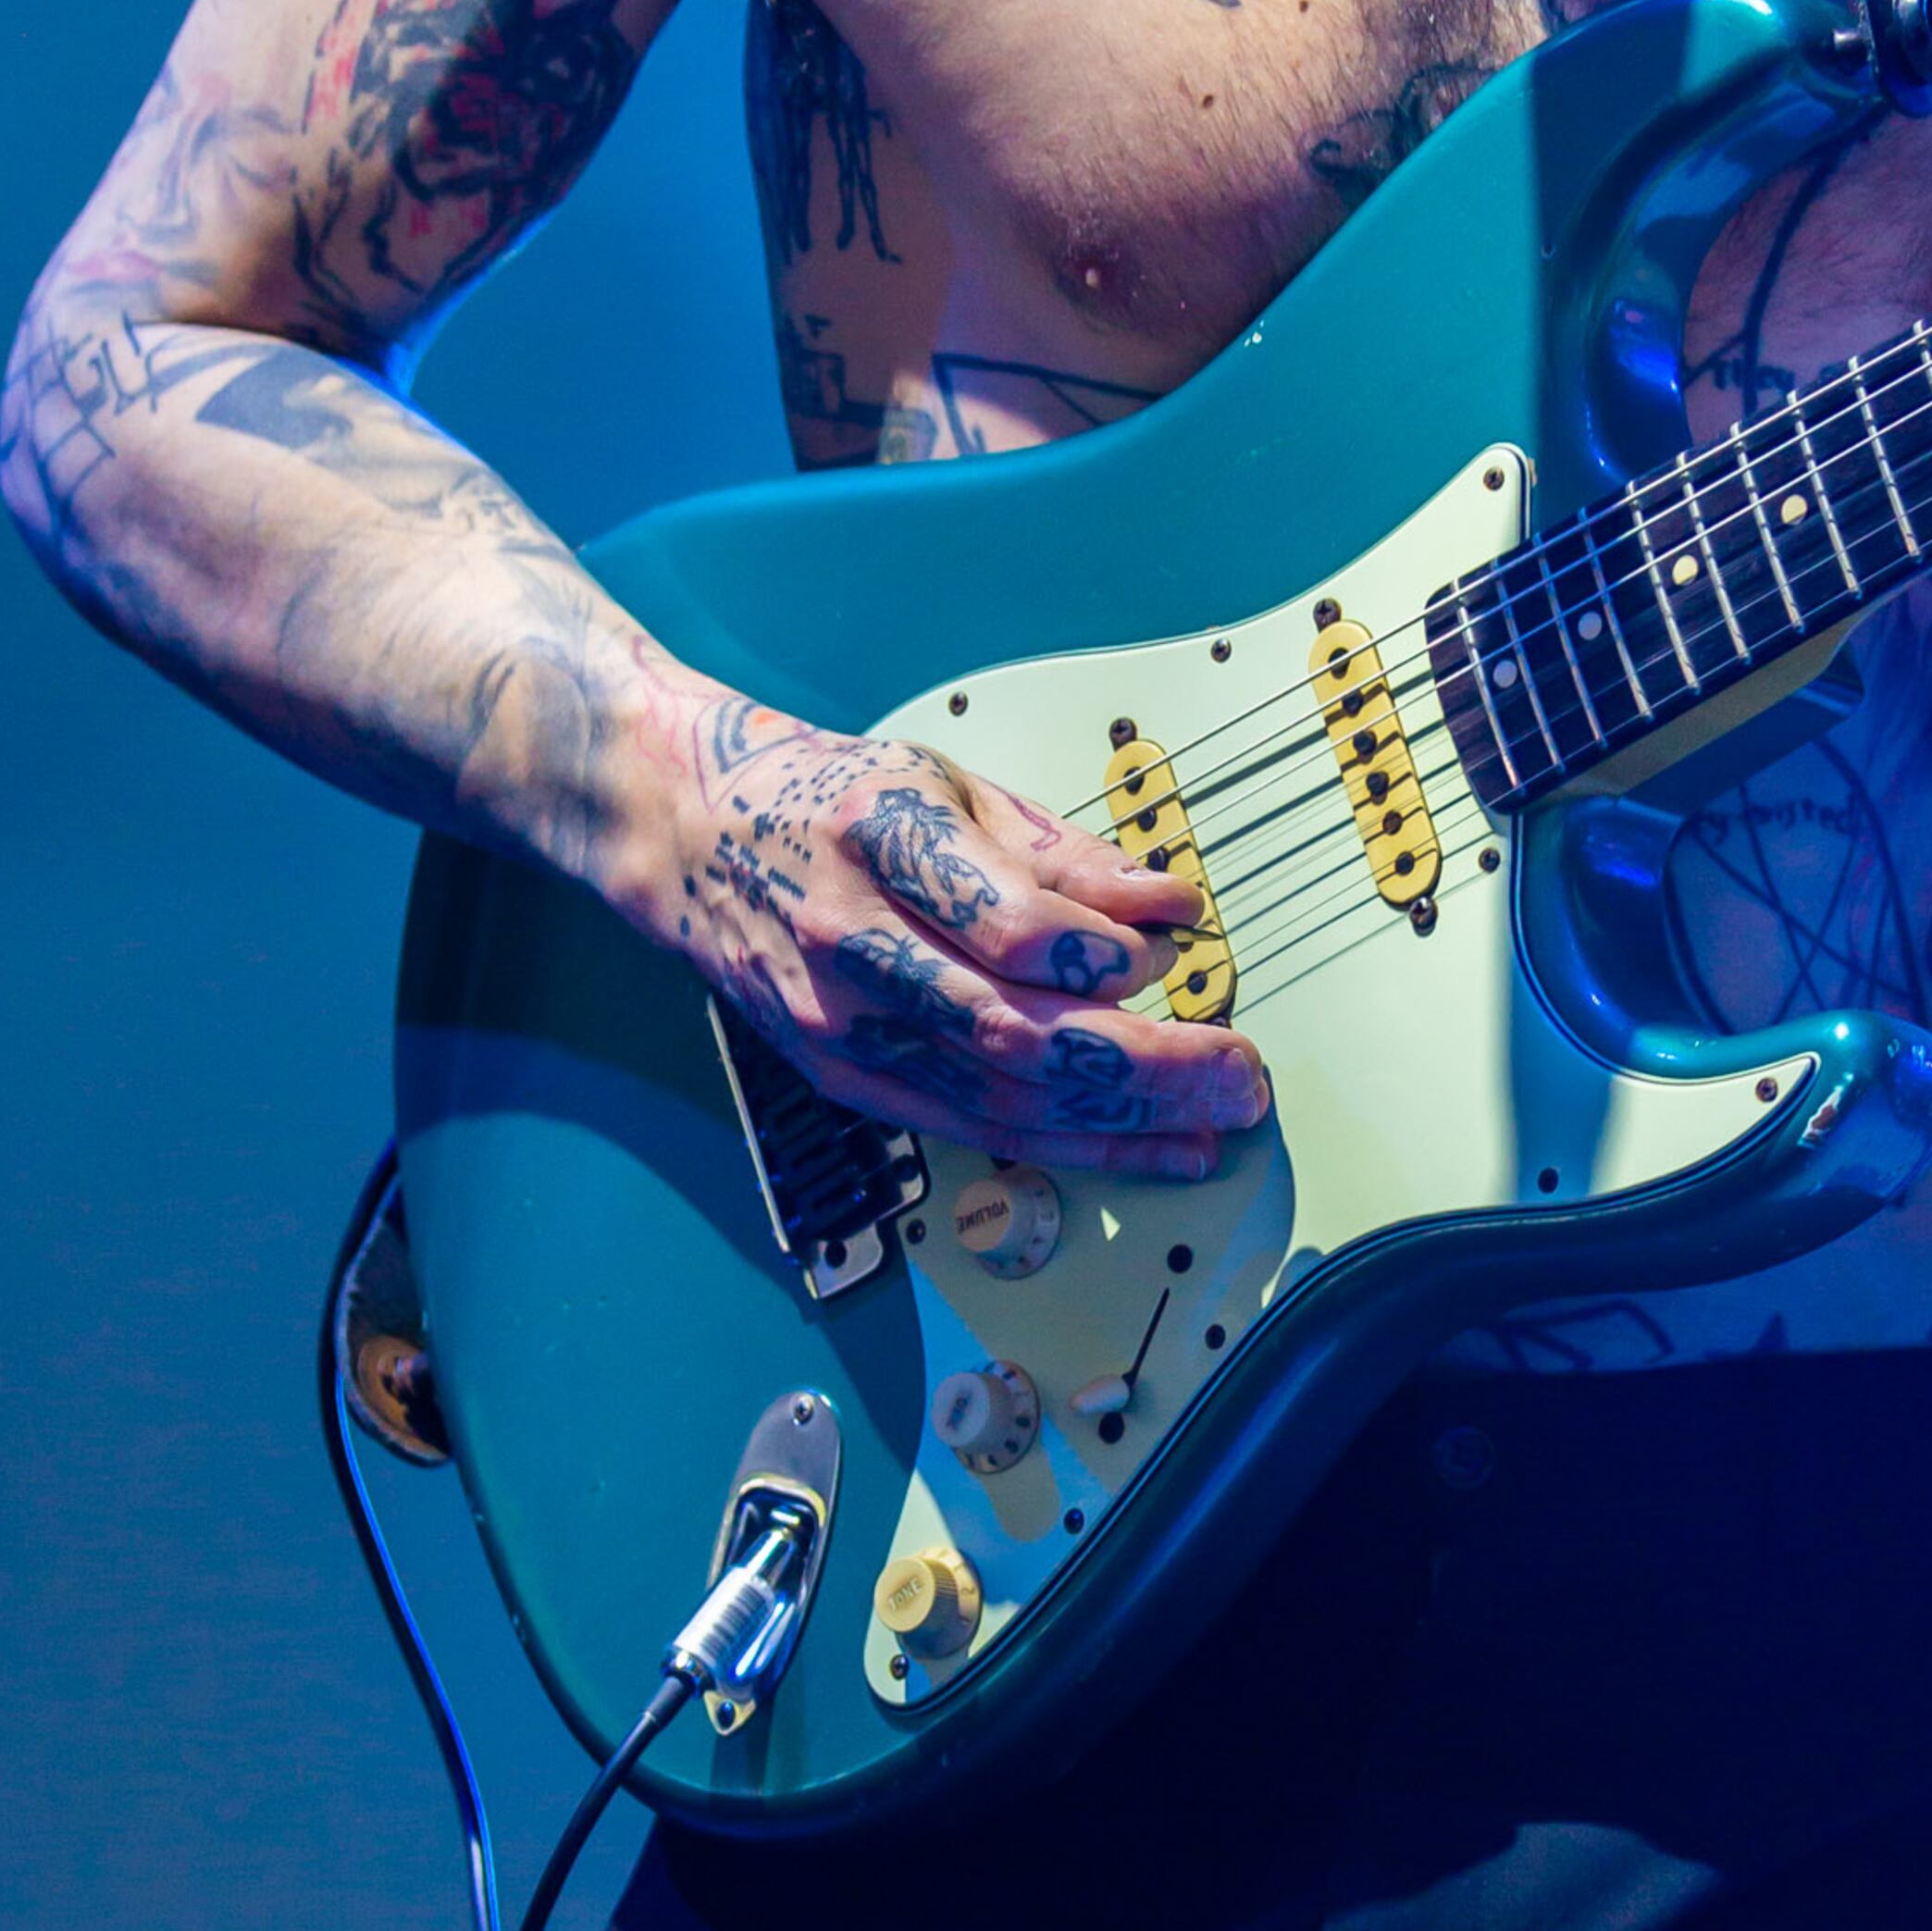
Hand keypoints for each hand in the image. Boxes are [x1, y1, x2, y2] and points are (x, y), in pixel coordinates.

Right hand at [651, 697, 1268, 1182]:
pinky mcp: (847, 1078)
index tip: (1174, 942)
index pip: (1000, 918)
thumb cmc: (828, 800)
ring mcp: (844, 1025)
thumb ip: (1059, 852)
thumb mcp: (943, 784)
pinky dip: (1069, 1145)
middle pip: (1012, 1028)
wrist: (693, 837)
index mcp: (879, 837)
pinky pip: (972, 1127)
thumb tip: (1167, 903)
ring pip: (999, 1097)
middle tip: (1239, 1071)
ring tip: (1217, 1119)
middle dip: (1142, 1063)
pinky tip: (1144, 1146)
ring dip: (1123, 1121)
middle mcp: (853, 941)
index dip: (1098, 947)